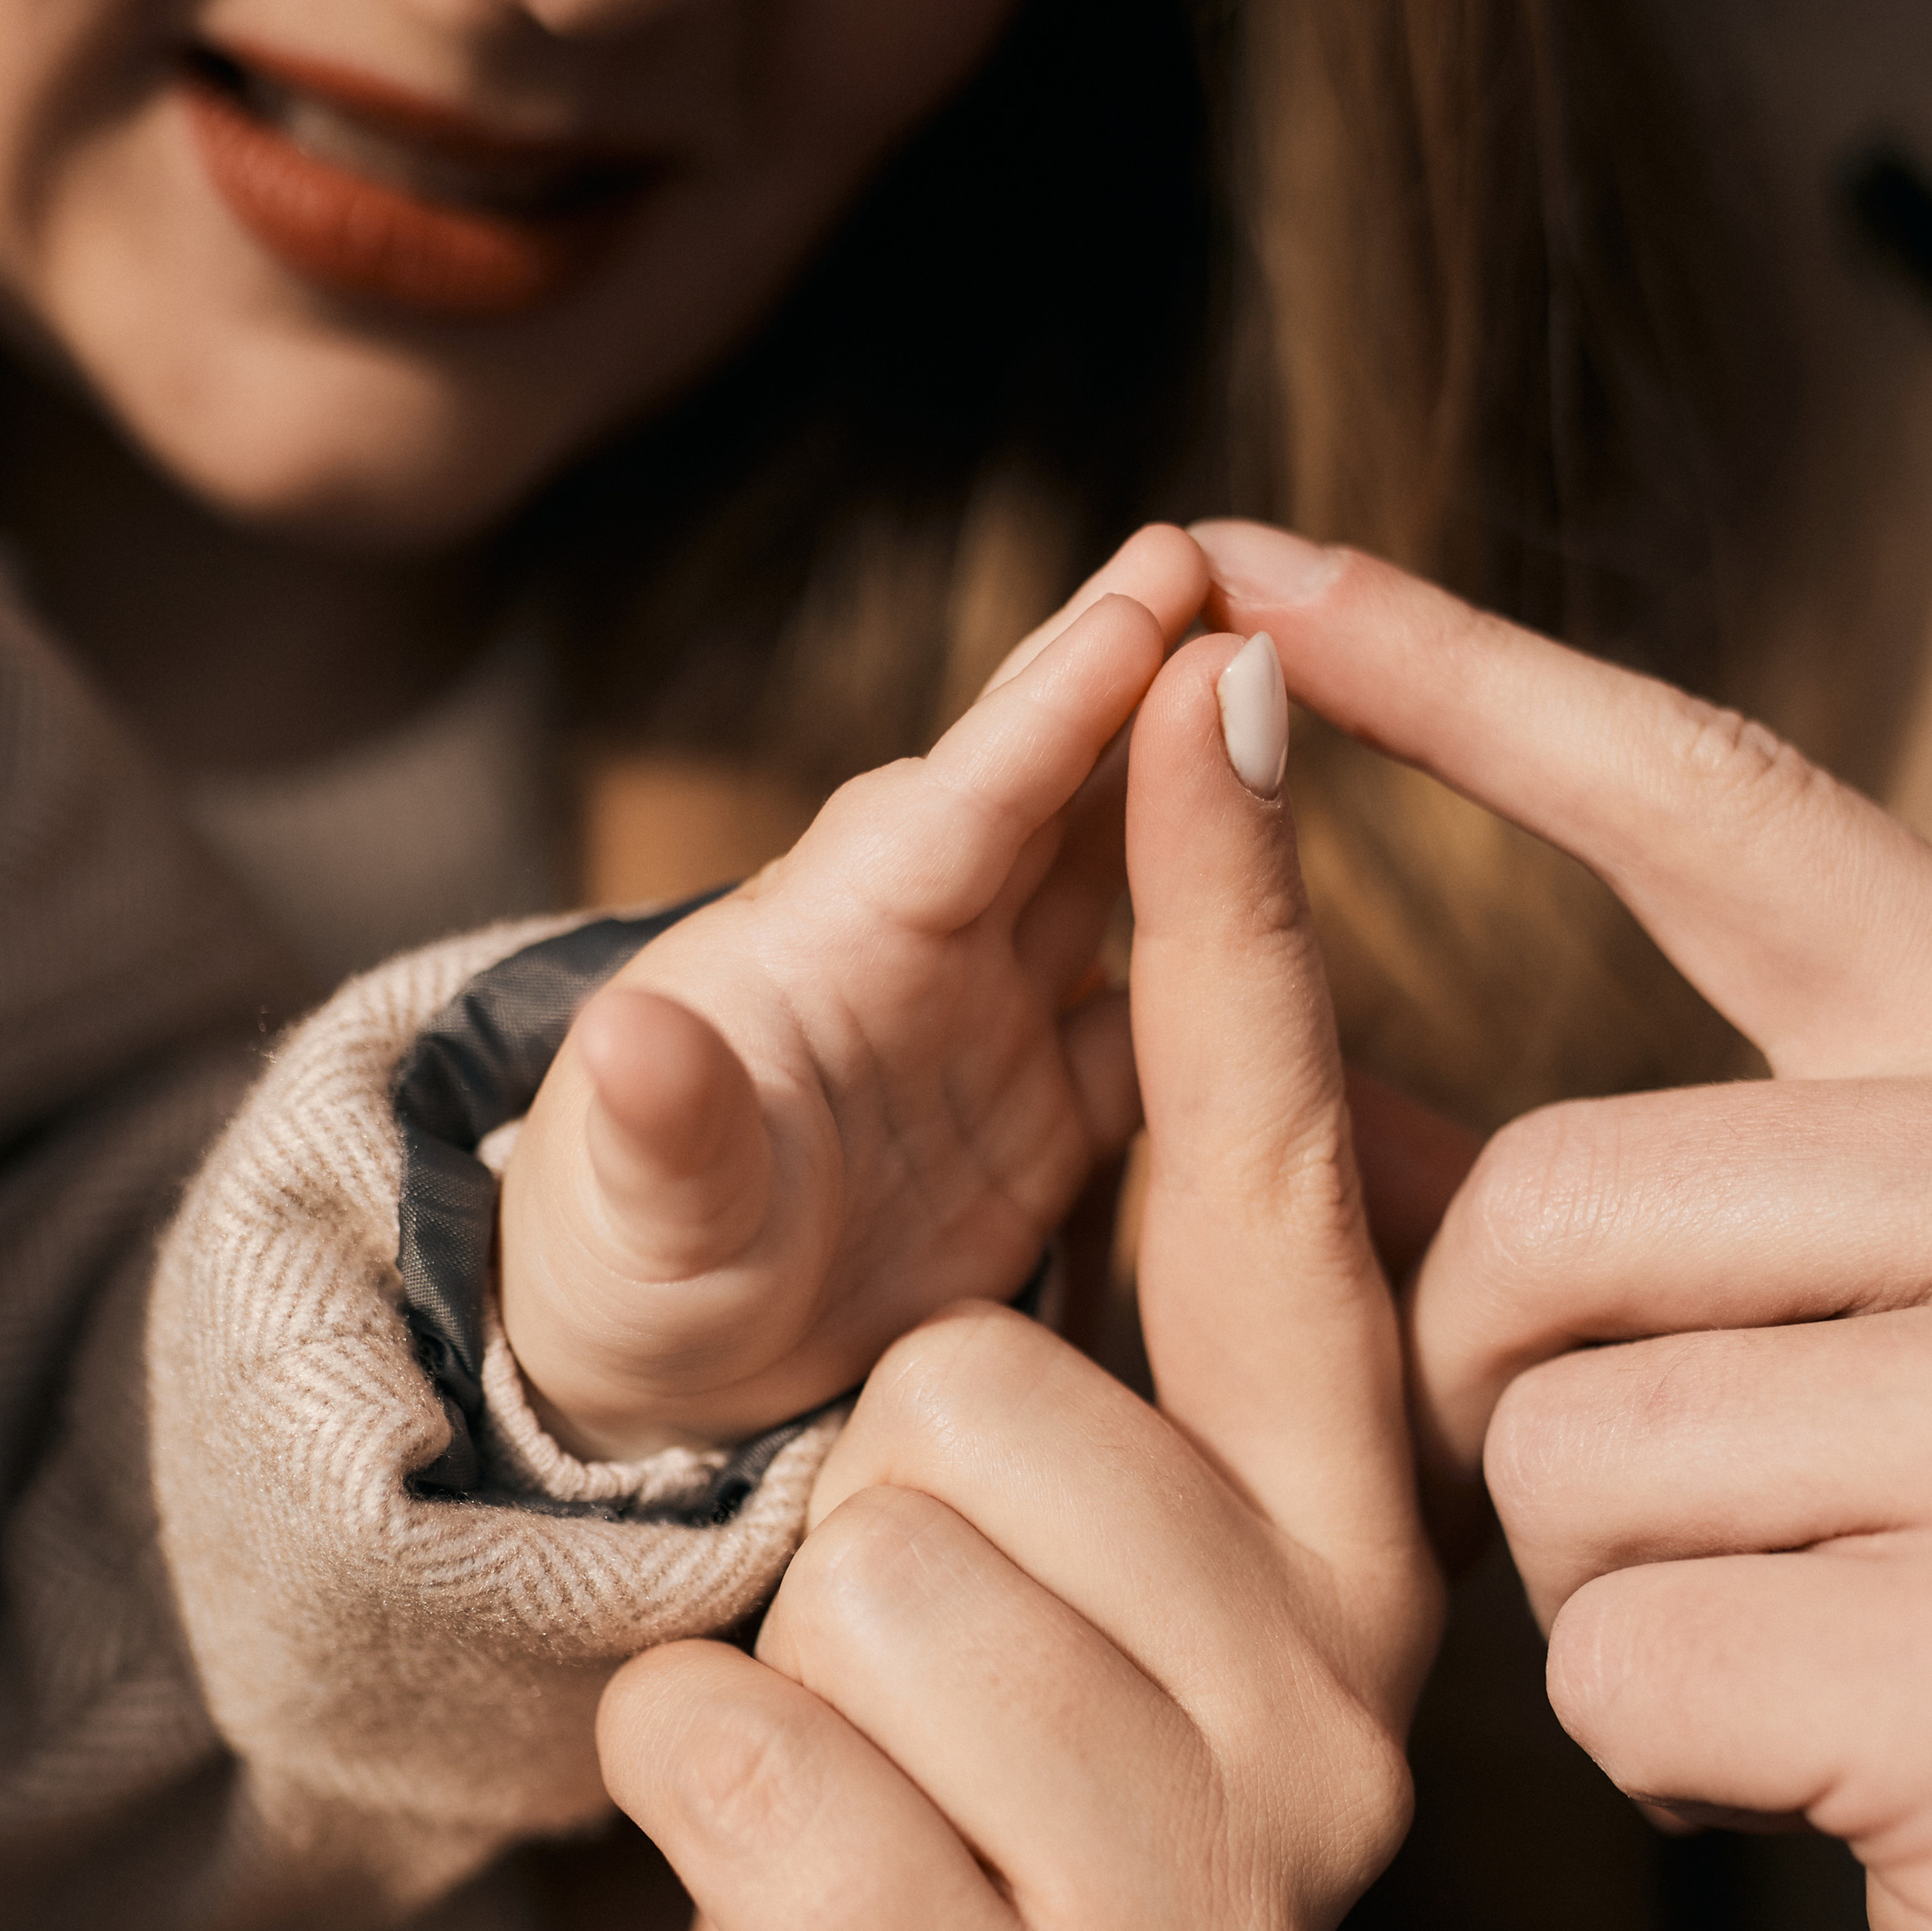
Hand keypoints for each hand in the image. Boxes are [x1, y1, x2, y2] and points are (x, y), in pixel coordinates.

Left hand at [497, 526, 1208, 1457]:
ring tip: (1294, 673)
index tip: (1151, 594)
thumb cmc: (619, 1276)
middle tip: (1236, 556)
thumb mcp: (637, 1217)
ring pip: (1117, 874)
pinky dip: (1239, 957)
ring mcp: (991, 1027)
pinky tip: (1312, 902)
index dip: (1054, 707)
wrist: (655, 1374)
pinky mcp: (1048, 1118)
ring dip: (1194, 782)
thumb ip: (656, 1131)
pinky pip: (1169, 1023)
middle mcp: (916, 957)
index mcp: (819, 949)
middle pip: (1046, 791)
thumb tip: (628, 1037)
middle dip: (1134, 676)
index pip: (954, 809)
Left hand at [595, 619, 1430, 1930]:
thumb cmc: (952, 1826)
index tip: (1208, 654)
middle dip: (877, 1496)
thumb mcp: (1028, 1567)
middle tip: (912, 1662)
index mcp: (1350, 1560)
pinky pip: (733, 1760)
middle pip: (998, 1395)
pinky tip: (784, 1892)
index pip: (1285, 1201)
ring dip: (783, 1660)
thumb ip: (1121, 1338)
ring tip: (865, 1784)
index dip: (1232, 925)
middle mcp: (1344, 1731)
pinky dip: (682, 1786)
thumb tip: (1123, 968)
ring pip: (878, 1576)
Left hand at [1198, 519, 1931, 1930]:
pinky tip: (1848, 1789)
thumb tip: (1334, 1103)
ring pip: (1566, 1453)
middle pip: (1555, 1212)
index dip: (1480, 687)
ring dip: (1618, 1597)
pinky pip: (1622, 1666)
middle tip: (1673, 1527)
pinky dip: (1676, 1761)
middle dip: (1518, 1400)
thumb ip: (1685, 1215)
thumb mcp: (1927, 1357)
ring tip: (1824, 1664)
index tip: (1261, 563)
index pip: (1739, 826)